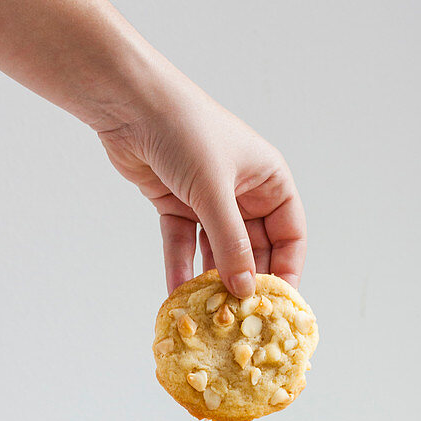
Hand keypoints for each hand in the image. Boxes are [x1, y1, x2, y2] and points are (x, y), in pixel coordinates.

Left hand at [98, 78, 306, 296]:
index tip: (277, 304)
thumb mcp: (214, 191)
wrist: (130, 103)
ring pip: (215, 249)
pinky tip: (177, 293)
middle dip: (244, 280)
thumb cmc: (185, 131)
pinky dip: (180, 266)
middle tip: (239, 317)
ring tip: (209, 312)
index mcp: (269, 178)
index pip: (290, 234)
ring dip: (210, 278)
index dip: (286, 269)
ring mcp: (208, 198)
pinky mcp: (175, 202)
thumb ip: (231, 244)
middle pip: (253, 247)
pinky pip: (183, 242)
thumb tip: (246, 289)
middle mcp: (243, 189)